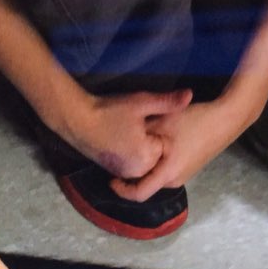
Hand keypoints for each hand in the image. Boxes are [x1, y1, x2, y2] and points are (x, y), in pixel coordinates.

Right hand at [59, 89, 191, 180]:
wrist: (77, 121)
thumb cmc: (109, 111)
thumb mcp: (141, 102)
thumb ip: (167, 102)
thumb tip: (190, 95)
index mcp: (147, 158)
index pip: (166, 145)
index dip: (159, 130)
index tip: (146, 119)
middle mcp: (136, 171)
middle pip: (157, 156)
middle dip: (153, 141)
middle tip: (137, 124)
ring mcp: (123, 173)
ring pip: (145, 161)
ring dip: (143, 148)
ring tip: (129, 130)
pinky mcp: (113, 170)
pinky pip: (132, 165)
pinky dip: (132, 153)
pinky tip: (123, 137)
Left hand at [110, 97, 248, 201]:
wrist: (227, 118)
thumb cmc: (194, 121)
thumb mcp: (162, 124)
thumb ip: (140, 136)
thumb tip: (121, 142)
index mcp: (168, 175)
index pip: (138, 194)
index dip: (121, 190)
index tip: (110, 179)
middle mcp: (175, 181)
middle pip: (146, 186)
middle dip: (131, 178)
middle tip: (118, 163)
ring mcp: (184, 176)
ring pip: (155, 178)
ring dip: (143, 171)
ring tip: (132, 155)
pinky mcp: (188, 169)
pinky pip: (164, 173)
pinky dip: (154, 167)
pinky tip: (150, 151)